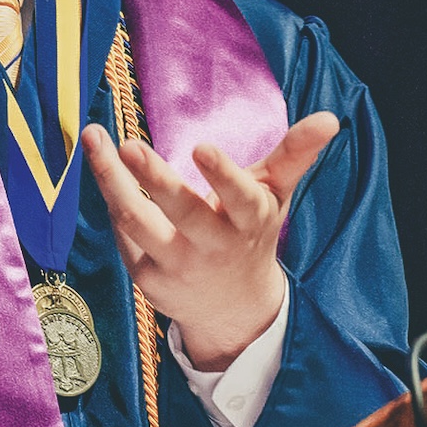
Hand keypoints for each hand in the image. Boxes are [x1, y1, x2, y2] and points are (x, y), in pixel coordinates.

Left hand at [81, 112, 339, 370]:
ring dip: (112, 182)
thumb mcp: (275, 195)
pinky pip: (123, 234)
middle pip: (182, 213)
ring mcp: (178, 266)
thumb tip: (331, 118)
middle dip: (155, 179)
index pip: (240, 199)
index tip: (201, 147)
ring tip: (94, 140)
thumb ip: (296, 154)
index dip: (224, 175)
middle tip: (128, 145)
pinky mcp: (147, 278)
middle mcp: (214, 246)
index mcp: (249, 220)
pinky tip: (99, 165)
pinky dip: (111, 200)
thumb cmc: (251, 232)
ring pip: (138, 222)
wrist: (233, 308)